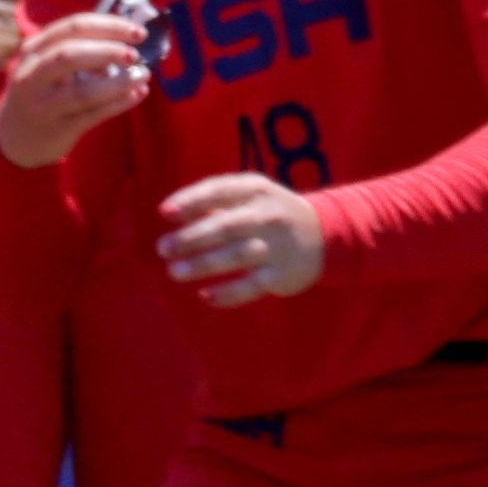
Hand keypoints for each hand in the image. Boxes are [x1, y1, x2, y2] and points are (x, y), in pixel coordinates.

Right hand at [0, 5, 156, 168]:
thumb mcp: (48, 65)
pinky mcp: (57, 129)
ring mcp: (43, 105)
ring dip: (119, 82)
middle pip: (71, 54)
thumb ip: (80, 49)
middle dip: (109, 51)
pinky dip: (119, 103)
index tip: (137, 32)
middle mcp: (32, 75)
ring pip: (83, 91)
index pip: (72, 27)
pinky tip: (137, 94)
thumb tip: (129, 36)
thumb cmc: (44, 91)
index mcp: (33, 50)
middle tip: (135, 55)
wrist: (17, 137)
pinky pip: (93, 115)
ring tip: (143, 76)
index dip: (108, 26)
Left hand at [157, 171, 324, 305]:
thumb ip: (215, 199)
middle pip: (224, 226)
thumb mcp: (251, 194)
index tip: (165, 214)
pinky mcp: (281, 274)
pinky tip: (206, 296)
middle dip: (190, 238)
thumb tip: (172, 213)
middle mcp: (267, 216)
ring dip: (202, 264)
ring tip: (174, 271)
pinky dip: (228, 293)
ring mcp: (276, 246)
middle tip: (162, 248)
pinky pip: (251, 286)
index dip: (190, 201)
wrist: (325, 235)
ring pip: (235, 256)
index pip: (219, 191)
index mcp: (256, 190)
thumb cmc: (271, 212)